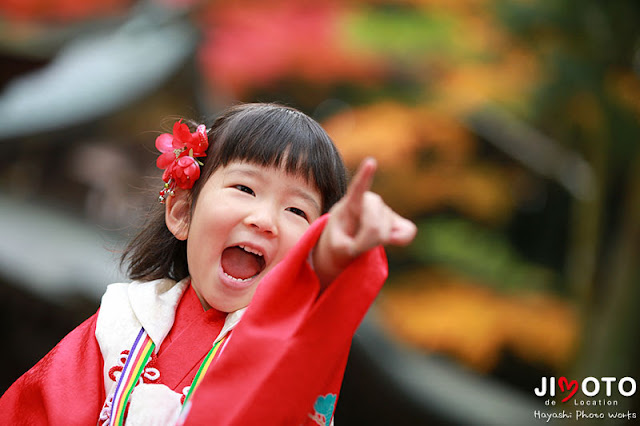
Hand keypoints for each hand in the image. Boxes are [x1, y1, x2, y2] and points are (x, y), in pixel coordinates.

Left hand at [313, 157, 416, 287]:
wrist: (346, 241)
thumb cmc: (339, 240)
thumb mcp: (335, 248)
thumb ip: (353, 246)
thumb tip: (387, 238)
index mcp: (350, 203)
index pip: (358, 187)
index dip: (365, 176)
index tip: (370, 162)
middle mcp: (371, 201)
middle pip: (374, 224)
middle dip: (366, 241)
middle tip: (355, 247)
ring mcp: (385, 210)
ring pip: (386, 232)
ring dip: (375, 243)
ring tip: (364, 240)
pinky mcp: (398, 222)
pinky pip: (408, 232)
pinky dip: (400, 240)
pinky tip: (389, 240)